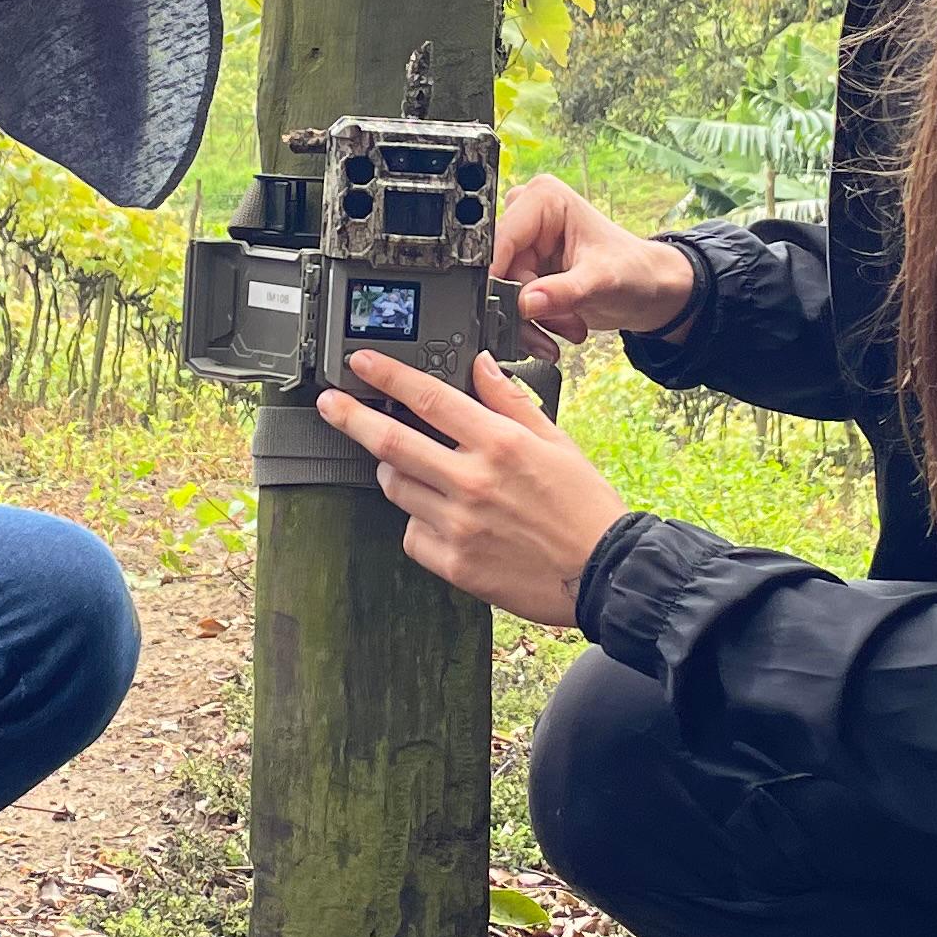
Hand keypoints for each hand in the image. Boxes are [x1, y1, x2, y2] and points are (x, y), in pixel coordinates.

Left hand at [316, 350, 627, 631]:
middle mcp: (473, 480)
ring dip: (391, 472)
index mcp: (500, 443)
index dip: (388, 376)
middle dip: (351, 417)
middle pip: (391, 442)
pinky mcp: (454, 564)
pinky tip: (437, 518)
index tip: (362, 362)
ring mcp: (459, 524)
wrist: (606, 573)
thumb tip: (481, 365)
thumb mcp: (556, 440)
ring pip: (395, 488)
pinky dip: (415, 522)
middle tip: (330, 405)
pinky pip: (411, 535)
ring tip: (407, 469)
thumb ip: (511, 401)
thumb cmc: (584, 506)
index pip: (428, 398)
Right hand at [492, 173, 700, 347]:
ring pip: (502, 291)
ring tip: (570, 326)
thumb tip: (526, 303)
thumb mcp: (602, 281)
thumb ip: (563, 292)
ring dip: (532, 319)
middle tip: (558, 325)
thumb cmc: (636, 271)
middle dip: (525, 305)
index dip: (499, 275)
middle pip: (500, 269)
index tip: (505, 308)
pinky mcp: (527, 268)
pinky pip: (511, 302)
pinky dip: (533, 322)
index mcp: (545, 199)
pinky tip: (562, 326)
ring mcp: (527, 244)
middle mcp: (530, 216)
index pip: (502, 237)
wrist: (650, 291)